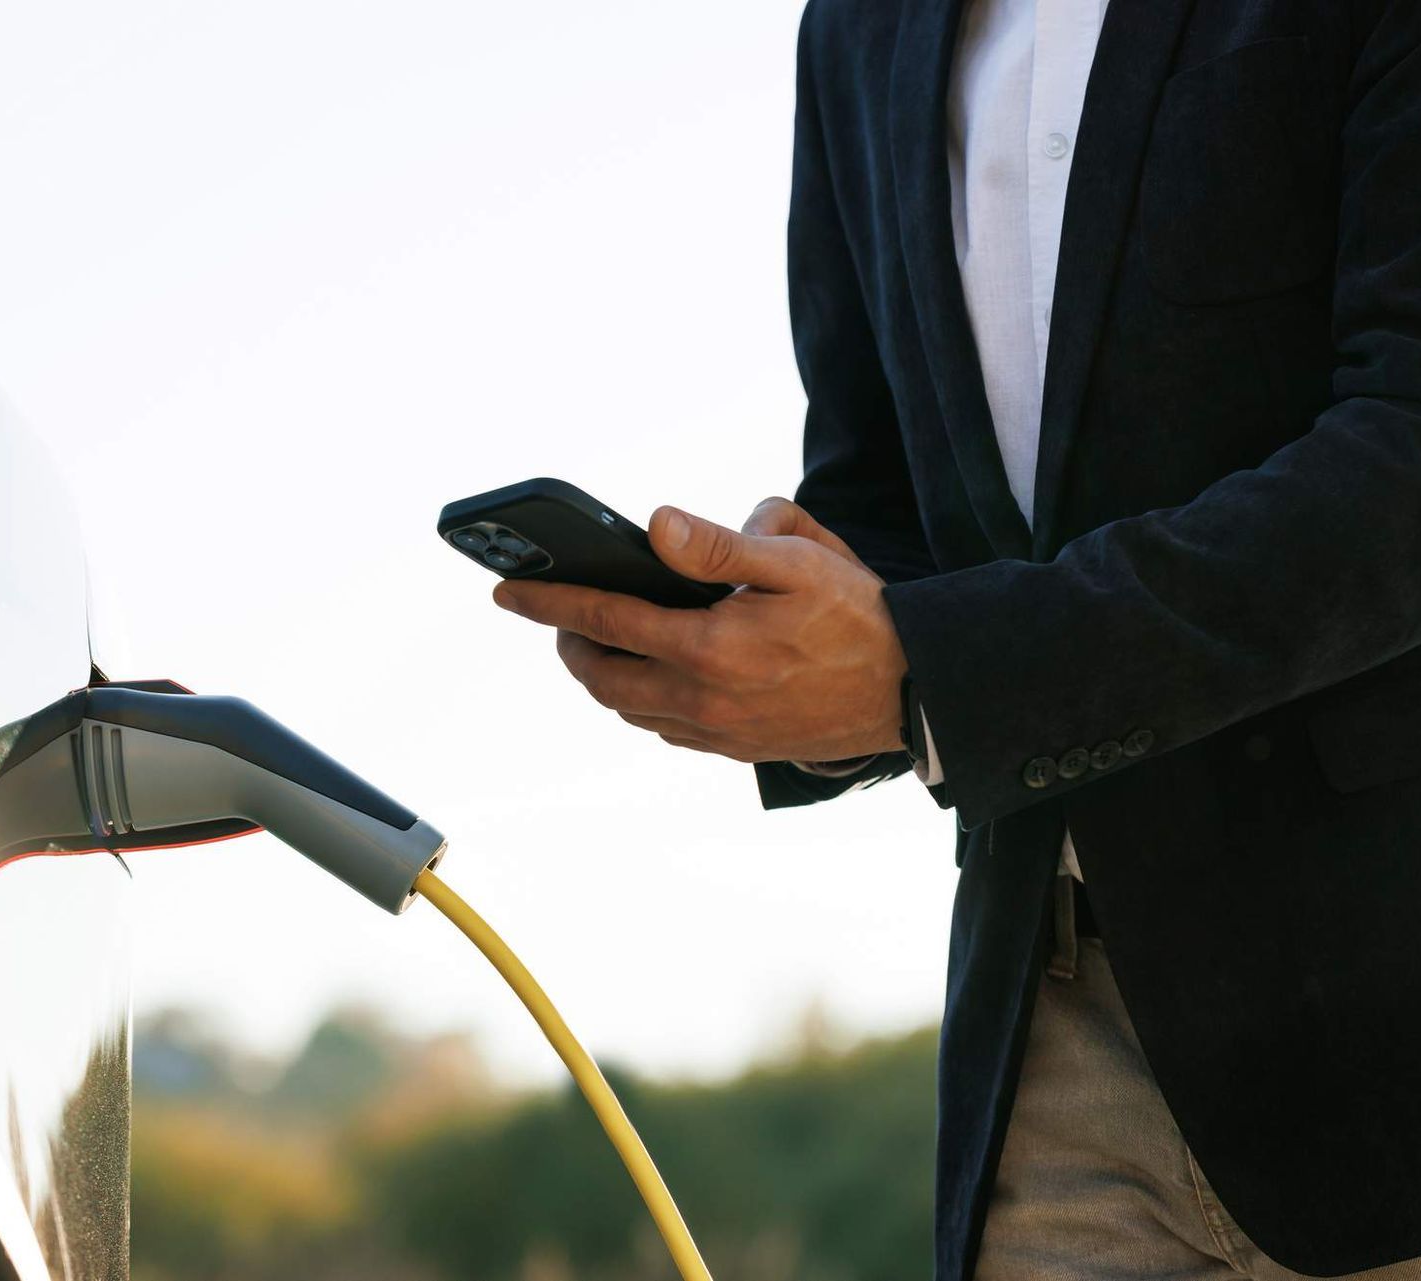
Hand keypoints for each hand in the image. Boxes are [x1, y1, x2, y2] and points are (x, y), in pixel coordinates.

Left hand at [492, 498, 908, 763]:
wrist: (913, 692)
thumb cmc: (858, 616)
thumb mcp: (796, 560)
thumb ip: (720, 546)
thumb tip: (654, 528)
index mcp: (710, 648)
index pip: (604, 622)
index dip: (549, 603)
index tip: (507, 590)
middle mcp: (703, 699)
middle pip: (603, 678)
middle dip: (571, 645)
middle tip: (564, 615)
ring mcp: (718, 732)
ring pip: (630, 709)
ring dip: (605, 676)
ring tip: (605, 640)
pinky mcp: (736, 750)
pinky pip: (666, 728)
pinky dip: (643, 699)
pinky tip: (657, 672)